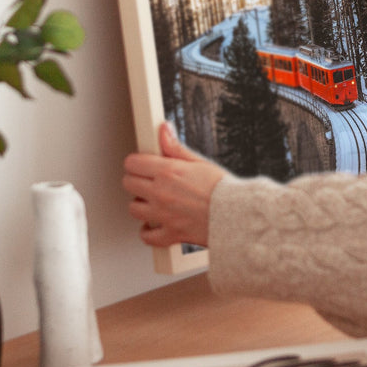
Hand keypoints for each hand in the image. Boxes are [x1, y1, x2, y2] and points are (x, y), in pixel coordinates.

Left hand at [122, 122, 226, 248]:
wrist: (237, 215)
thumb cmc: (223, 189)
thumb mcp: (199, 162)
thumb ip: (176, 147)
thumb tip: (163, 130)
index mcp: (168, 172)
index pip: (133, 163)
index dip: (137, 162)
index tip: (142, 164)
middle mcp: (161, 193)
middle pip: (128, 184)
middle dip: (136, 180)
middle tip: (148, 180)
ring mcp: (163, 215)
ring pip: (133, 209)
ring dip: (141, 204)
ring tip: (153, 201)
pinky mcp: (170, 233)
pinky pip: (147, 236)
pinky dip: (148, 231)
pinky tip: (154, 224)